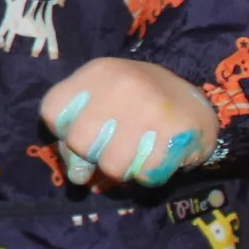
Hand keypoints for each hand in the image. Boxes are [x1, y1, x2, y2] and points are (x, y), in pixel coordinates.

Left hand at [39, 57, 220, 188]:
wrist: (195, 103)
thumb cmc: (137, 106)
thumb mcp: (101, 106)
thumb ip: (77, 135)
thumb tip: (78, 176)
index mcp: (97, 72)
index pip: (53, 113)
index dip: (65, 132)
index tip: (88, 130)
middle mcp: (122, 83)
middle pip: (80, 142)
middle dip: (94, 154)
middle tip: (116, 144)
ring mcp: (150, 106)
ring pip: (112, 166)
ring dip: (124, 169)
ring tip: (138, 151)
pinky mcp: (176, 132)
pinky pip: (145, 174)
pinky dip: (149, 175)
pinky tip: (158, 155)